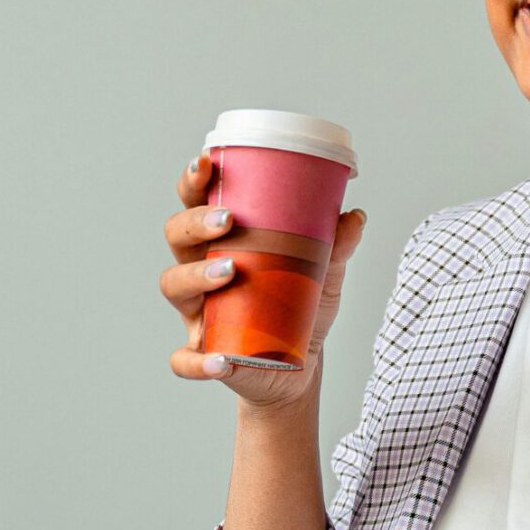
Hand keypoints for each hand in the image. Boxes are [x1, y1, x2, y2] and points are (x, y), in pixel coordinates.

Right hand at [161, 150, 367, 409]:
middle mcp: (199, 272)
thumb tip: (355, 216)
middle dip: (195, 222)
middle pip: (177, 236)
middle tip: (228, 220)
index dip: (193, 181)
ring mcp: (196, 313)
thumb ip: (336, 246)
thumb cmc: (298, 309)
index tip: (207, 161)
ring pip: (174, 285)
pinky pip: (183, 360)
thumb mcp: (322, 274)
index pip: (196, 203)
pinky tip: (221, 361)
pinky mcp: (202, 355)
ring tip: (231, 271)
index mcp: (221, 243)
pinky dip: (198, 362)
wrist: (298, 367)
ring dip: (196, 275)